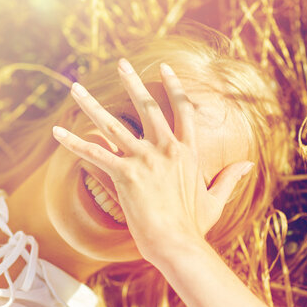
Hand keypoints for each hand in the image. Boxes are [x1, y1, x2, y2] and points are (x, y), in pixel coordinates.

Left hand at [52, 58, 252, 261]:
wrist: (178, 244)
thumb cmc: (195, 226)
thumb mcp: (216, 199)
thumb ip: (230, 178)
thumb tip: (249, 164)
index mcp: (187, 151)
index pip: (182, 111)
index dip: (174, 87)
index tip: (164, 68)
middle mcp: (166, 148)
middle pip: (147, 107)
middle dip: (133, 82)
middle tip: (122, 63)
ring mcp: (145, 159)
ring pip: (113, 125)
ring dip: (92, 104)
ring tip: (76, 88)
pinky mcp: (125, 174)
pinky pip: (94, 153)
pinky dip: (74, 143)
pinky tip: (57, 132)